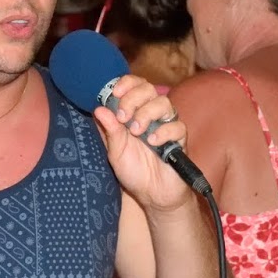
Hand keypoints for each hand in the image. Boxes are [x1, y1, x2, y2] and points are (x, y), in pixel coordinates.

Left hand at [92, 76, 191, 212]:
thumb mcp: (115, 152)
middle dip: (133, 98)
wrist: (152, 194)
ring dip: (146, 114)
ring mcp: (166, 125)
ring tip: (137, 131)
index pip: (133, 86)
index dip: (125, 83)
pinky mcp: (179, 139)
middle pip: (148, 89)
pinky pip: (177, 125)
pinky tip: (153, 143)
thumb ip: (110, 131)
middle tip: (123, 117)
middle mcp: (150, 115)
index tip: (115, 92)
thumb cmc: (133, 171)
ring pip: (163, 103)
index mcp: (133, 113)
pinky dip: (163, 131)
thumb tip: (99, 109)